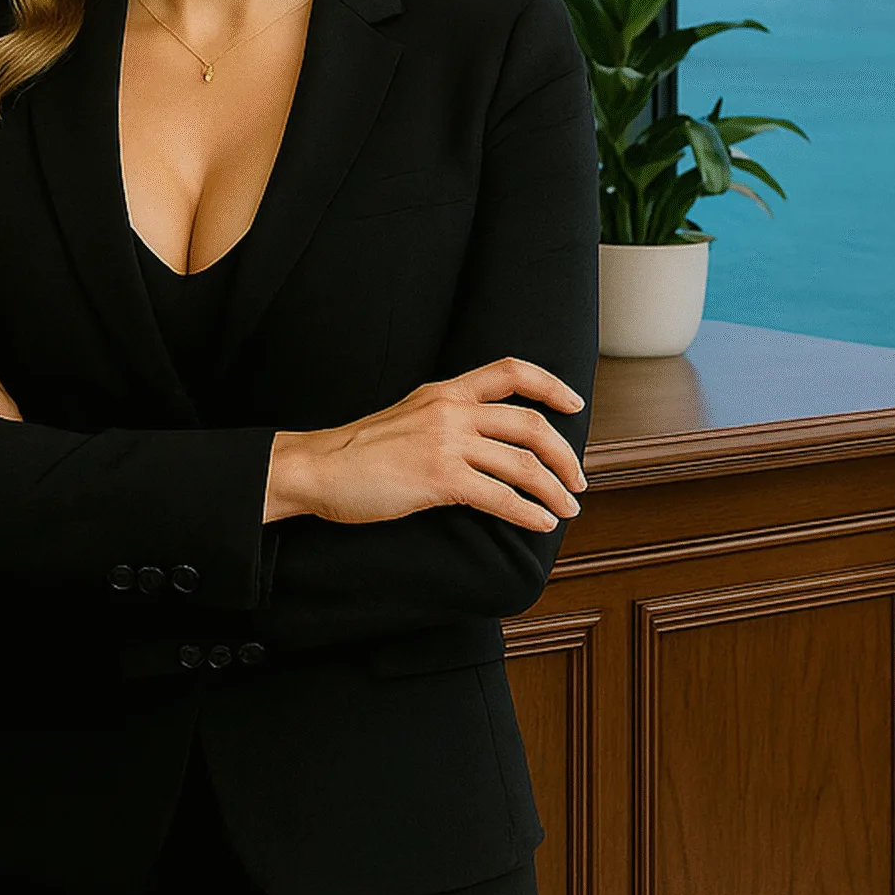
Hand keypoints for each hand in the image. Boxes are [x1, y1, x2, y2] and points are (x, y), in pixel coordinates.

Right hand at [265, 357, 587, 532]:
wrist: (316, 468)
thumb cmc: (358, 452)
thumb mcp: (408, 416)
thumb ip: (446, 419)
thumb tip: (487, 444)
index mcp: (444, 390)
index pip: (511, 370)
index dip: (551, 385)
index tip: (575, 404)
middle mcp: (450, 410)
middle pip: (530, 424)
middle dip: (565, 456)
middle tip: (578, 481)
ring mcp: (445, 443)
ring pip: (523, 463)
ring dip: (554, 490)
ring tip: (566, 509)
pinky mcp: (438, 478)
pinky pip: (500, 497)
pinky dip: (528, 513)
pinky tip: (540, 523)